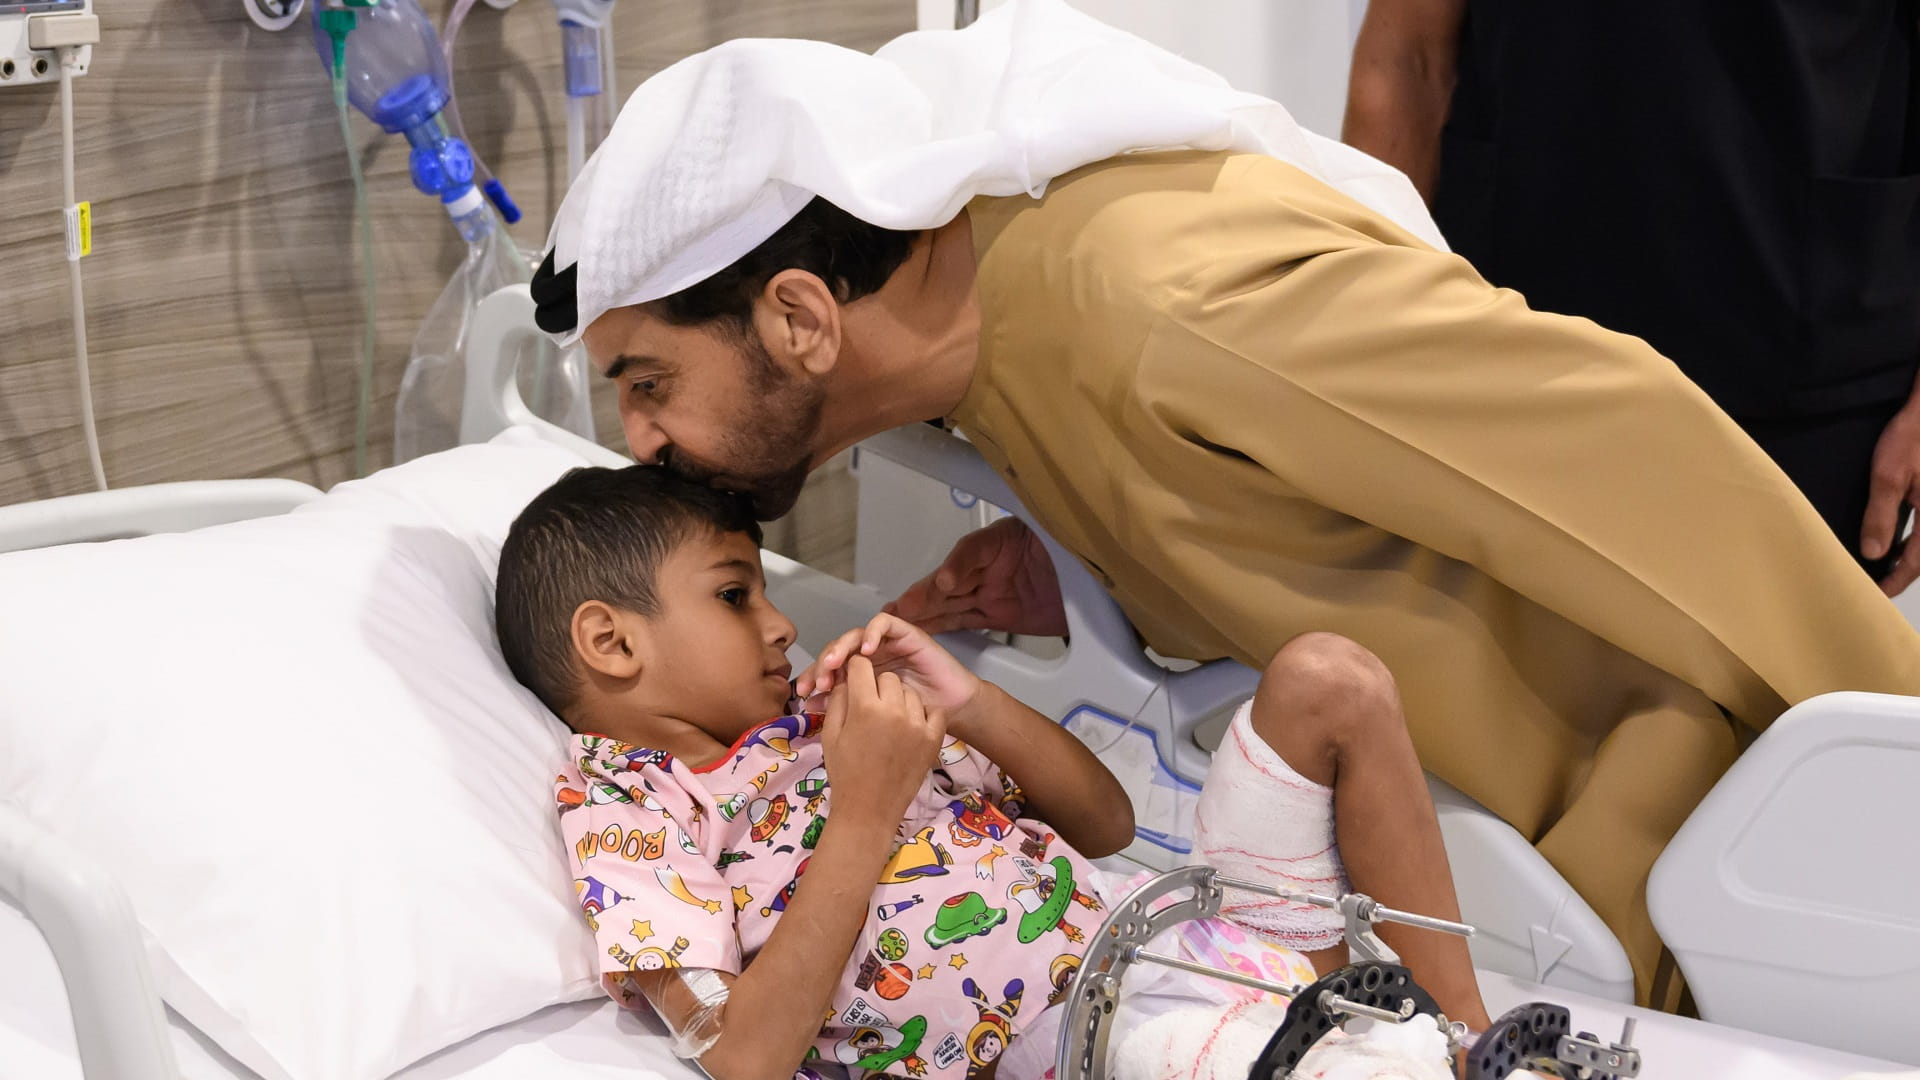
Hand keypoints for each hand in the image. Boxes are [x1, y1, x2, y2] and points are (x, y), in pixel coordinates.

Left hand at [796, 613, 981, 718]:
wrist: (952, 708)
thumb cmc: (916, 715)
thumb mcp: (876, 715)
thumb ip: (847, 706)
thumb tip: (811, 704)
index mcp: (858, 674)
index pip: (828, 669)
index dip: (812, 678)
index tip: (803, 695)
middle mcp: (869, 656)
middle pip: (837, 650)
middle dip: (823, 664)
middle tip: (818, 682)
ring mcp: (885, 643)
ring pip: (856, 635)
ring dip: (841, 647)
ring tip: (834, 664)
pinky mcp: (905, 632)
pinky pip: (884, 623)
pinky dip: (872, 633)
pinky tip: (866, 652)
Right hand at [820, 655, 945, 824]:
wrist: (869, 809)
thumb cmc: (845, 772)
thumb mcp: (831, 734)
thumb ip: (837, 700)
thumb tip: (845, 678)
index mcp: (865, 706)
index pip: (861, 666)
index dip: (854, 670)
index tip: (854, 680)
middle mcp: (894, 709)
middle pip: (887, 677)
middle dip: (876, 685)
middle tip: (870, 705)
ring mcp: (918, 723)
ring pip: (909, 692)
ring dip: (899, 699)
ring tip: (890, 720)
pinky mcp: (934, 738)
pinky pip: (933, 711)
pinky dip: (923, 714)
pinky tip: (911, 726)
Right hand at [883, 517, 1067, 636]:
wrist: (1102, 589)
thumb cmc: (1083, 554)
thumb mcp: (1063, 538)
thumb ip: (1034, 539)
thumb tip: (1019, 535)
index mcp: (1005, 539)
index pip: (975, 549)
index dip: (959, 564)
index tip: (947, 582)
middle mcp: (993, 565)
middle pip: (954, 579)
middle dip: (927, 592)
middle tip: (903, 607)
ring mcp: (994, 592)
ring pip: (951, 602)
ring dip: (924, 610)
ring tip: (897, 617)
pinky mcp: (998, 615)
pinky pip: (964, 619)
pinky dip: (941, 625)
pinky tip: (920, 629)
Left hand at [1862, 404, 1919, 595]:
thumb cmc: (1913, 437)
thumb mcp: (1889, 476)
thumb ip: (1881, 516)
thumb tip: (1874, 554)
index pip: (1917, 562)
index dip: (1896, 581)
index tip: (1877, 594)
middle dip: (1904, 570)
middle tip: (1880, 582)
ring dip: (1910, 553)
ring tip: (1884, 562)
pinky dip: (1915, 536)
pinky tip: (1898, 535)